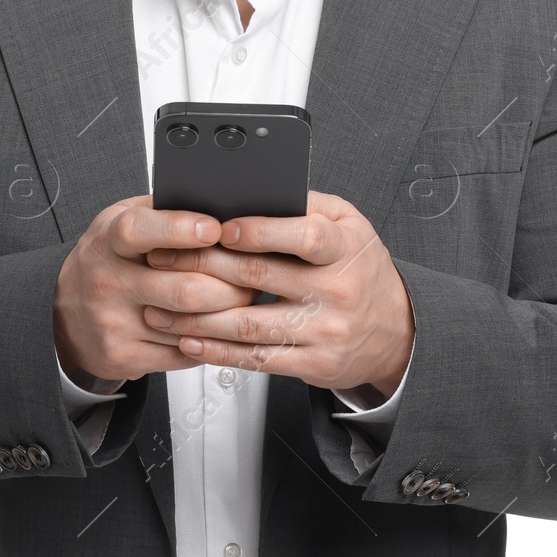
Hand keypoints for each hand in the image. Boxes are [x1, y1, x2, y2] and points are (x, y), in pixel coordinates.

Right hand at [53, 194, 258, 383]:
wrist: (64, 314)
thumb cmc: (107, 260)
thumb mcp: (122, 221)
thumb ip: (163, 210)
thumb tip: (218, 203)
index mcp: (110, 239)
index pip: (141, 231)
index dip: (181, 230)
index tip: (215, 229)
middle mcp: (109, 281)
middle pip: (183, 289)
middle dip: (230, 285)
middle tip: (252, 277)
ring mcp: (114, 322)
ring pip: (188, 325)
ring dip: (227, 315)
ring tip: (242, 301)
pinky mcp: (123, 355)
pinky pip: (182, 353)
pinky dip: (208, 341)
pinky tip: (216, 328)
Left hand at [141, 190, 414, 396]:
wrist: (397, 329)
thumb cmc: (361, 267)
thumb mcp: (349, 224)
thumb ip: (306, 206)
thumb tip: (254, 191)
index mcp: (345, 248)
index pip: (304, 236)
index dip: (260, 231)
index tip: (221, 228)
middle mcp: (336, 291)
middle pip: (261, 278)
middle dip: (204, 267)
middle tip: (163, 259)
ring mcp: (325, 332)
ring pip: (249, 325)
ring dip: (197, 319)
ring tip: (159, 309)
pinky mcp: (313, 365)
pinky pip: (257, 359)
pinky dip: (217, 352)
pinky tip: (189, 342)